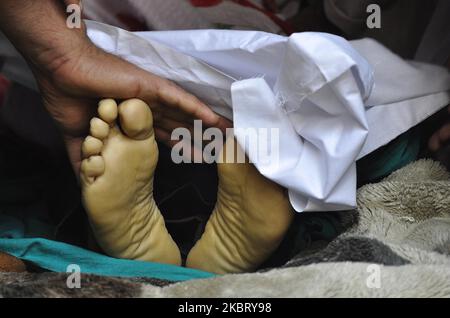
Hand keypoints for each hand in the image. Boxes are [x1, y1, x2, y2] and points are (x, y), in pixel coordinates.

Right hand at [0, 0, 230, 173]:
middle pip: (180, 125)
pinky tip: (215, 120)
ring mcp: (150, 98)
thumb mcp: (81, 139)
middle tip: (222, 149)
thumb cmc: (69, 100)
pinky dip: (197, 109)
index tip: (199, 157)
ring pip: (185, 113)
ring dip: (206, 125)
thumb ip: (86, 158)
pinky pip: (180, 99)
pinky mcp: (151, 87)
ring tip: (228, 135)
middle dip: (200, 138)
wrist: (61, 74)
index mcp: (133, 119)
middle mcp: (146, 108)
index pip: (164, 135)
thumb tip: (84, 178)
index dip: (182, 146)